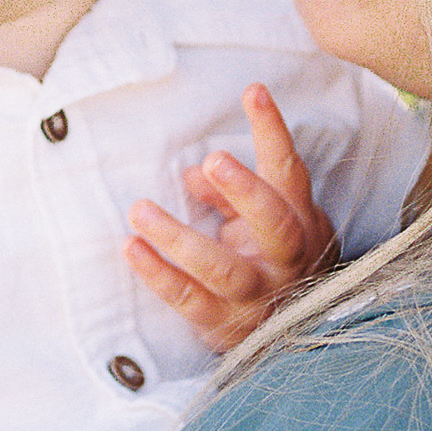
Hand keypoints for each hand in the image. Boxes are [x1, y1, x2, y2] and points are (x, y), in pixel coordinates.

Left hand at [125, 84, 336, 350]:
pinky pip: (188, 300)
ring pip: (222, 269)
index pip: (288, 172)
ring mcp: (257, 297)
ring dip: (178, 238)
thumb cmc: (272, 262)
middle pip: (275, 224)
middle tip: (214, 159)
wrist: (293, 338)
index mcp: (299, 223)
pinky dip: (158, 274)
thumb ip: (230, 195)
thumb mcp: (262, 222)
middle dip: (245, 192)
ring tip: (140, 209)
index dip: (273, 132)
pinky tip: (132, 249)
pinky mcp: (224, 326)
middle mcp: (285, 260)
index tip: (254, 92)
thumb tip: (193, 174)